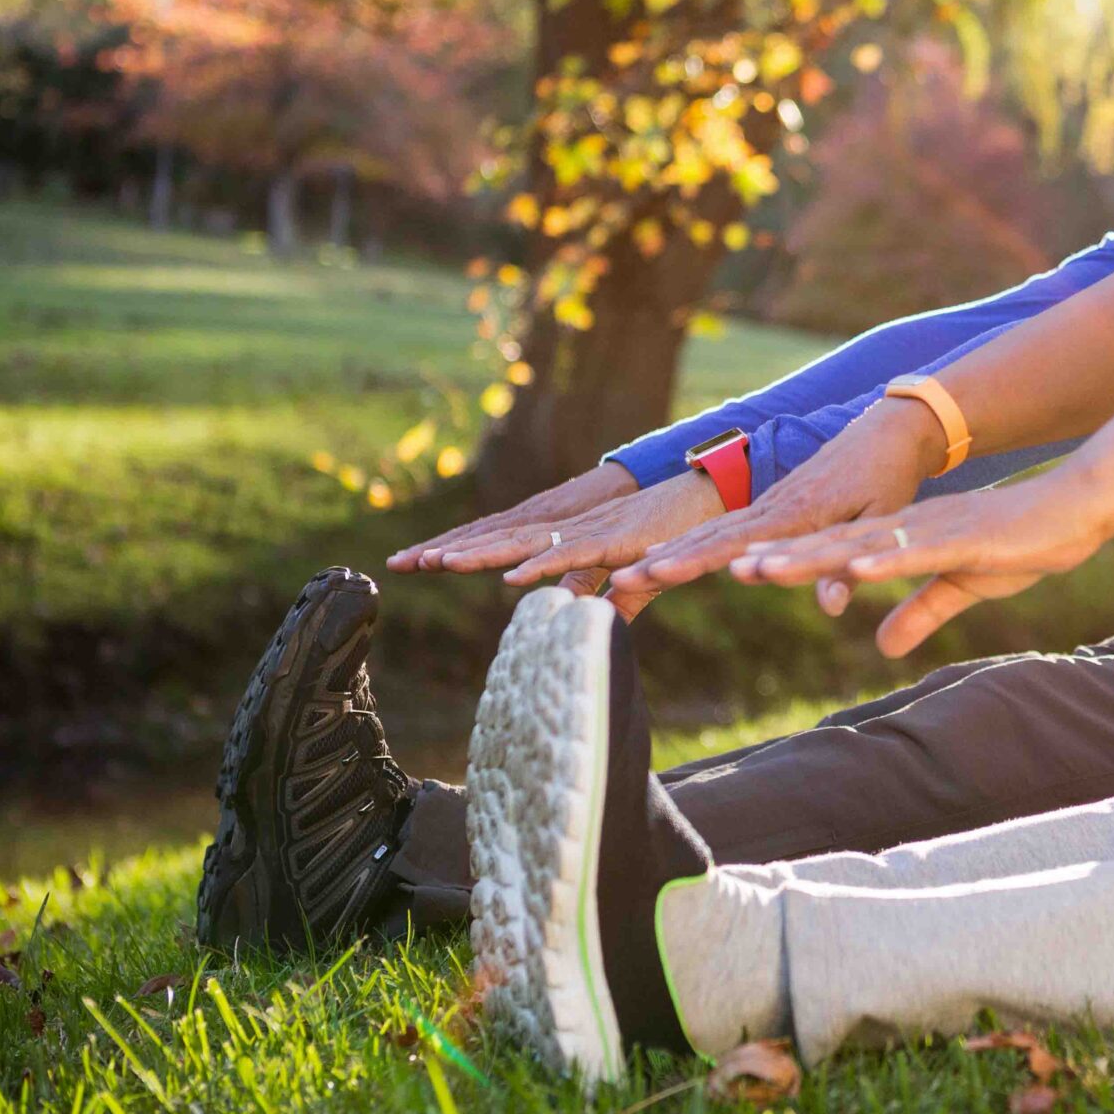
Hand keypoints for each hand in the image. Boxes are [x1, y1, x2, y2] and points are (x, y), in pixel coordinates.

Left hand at [412, 469, 728, 617]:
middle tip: (402, 561)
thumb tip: (591, 619)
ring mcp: (589, 532)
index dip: (461, 551)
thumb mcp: (634, 574)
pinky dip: (542, 566)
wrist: (711, 493)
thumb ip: (610, 597)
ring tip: (440, 564)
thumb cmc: (673, 532)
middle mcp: (568, 529)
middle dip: (450, 550)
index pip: (503, 544)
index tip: (417, 561)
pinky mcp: (614, 539)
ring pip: (525, 545)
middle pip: (499, 539)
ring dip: (482, 555)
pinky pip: (571, 556)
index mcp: (566, 536)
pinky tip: (513, 576)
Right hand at [610, 398, 943, 616]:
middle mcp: (771, 507)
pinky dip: (688, 543)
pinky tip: (662, 559)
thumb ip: (851, 565)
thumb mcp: (881, 523)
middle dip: (662, 561)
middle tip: (616, 582)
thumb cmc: (890, 480)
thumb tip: (830, 607)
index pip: (737, 543)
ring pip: (707, 531)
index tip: (655, 572)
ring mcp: (766, 504)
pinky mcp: (769, 505)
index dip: (695, 560)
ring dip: (667, 554)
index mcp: (796, 513)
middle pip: (707, 537)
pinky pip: (721, 528)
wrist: (887, 433)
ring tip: (623, 575)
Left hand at [729, 467, 1112, 657]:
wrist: (1074, 510)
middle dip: (781, 558)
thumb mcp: (960, 588)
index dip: (789, 561)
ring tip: (767, 568)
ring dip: (815, 558)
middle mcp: (907, 528)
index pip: (834, 552)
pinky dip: (885, 558)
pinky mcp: (966, 538)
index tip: (741, 572)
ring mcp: (933, 530)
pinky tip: (853, 566)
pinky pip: (918, 550)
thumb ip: (919, 614)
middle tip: (728, 570)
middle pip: (833, 545)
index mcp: (902, 538)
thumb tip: (882, 647)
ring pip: (862, 544)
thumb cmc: (1019, 545)